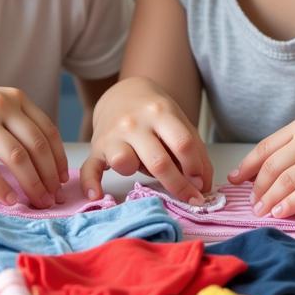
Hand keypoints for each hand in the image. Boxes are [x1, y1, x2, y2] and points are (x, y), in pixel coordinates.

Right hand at [0, 76, 67, 208]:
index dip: (58, 158)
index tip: (63, 180)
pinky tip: (10, 201)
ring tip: (37, 202)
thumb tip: (44, 156)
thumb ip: (16, 120)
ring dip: (31, 185)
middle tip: (54, 198)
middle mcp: (1, 106)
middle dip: (49, 176)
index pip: (47, 131)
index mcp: (15, 98)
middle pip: (36, 146)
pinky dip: (1, 188)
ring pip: (16, 158)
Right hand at [80, 77, 213, 204]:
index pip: (182, 144)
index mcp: (160, 113)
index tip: (201, 186)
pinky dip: (90, 183)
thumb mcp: (180, 123)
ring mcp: (114, 135)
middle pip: (158, 161)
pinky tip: (97, 195)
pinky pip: (90, 168)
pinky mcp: (97, 148)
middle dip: (178, 185)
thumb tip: (203, 185)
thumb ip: (195, 151)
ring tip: (139, 171)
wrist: (122, 95)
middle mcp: (135, 123)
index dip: (196, 169)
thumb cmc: (156, 115)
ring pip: (123, 161)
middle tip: (191, 199)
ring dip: (134, 174)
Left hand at [228, 102, 294, 217]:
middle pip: (271, 166)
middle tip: (251, 203)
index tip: (234, 179)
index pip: (265, 147)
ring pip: (285, 180)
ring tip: (261, 212)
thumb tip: (282, 171)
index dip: (246, 165)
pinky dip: (290, 204)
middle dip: (256, 187)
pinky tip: (281, 212)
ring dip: (269, 199)